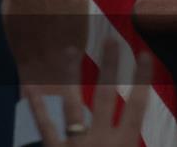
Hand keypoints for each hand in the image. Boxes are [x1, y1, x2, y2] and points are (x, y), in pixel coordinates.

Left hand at [26, 39, 152, 146]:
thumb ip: (132, 143)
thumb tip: (142, 131)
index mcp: (124, 144)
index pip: (137, 105)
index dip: (142, 78)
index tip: (145, 54)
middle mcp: (100, 140)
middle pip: (106, 96)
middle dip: (109, 66)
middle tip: (110, 40)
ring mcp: (75, 144)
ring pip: (72, 105)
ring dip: (71, 76)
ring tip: (70, 51)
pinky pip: (44, 126)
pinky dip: (37, 106)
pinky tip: (31, 87)